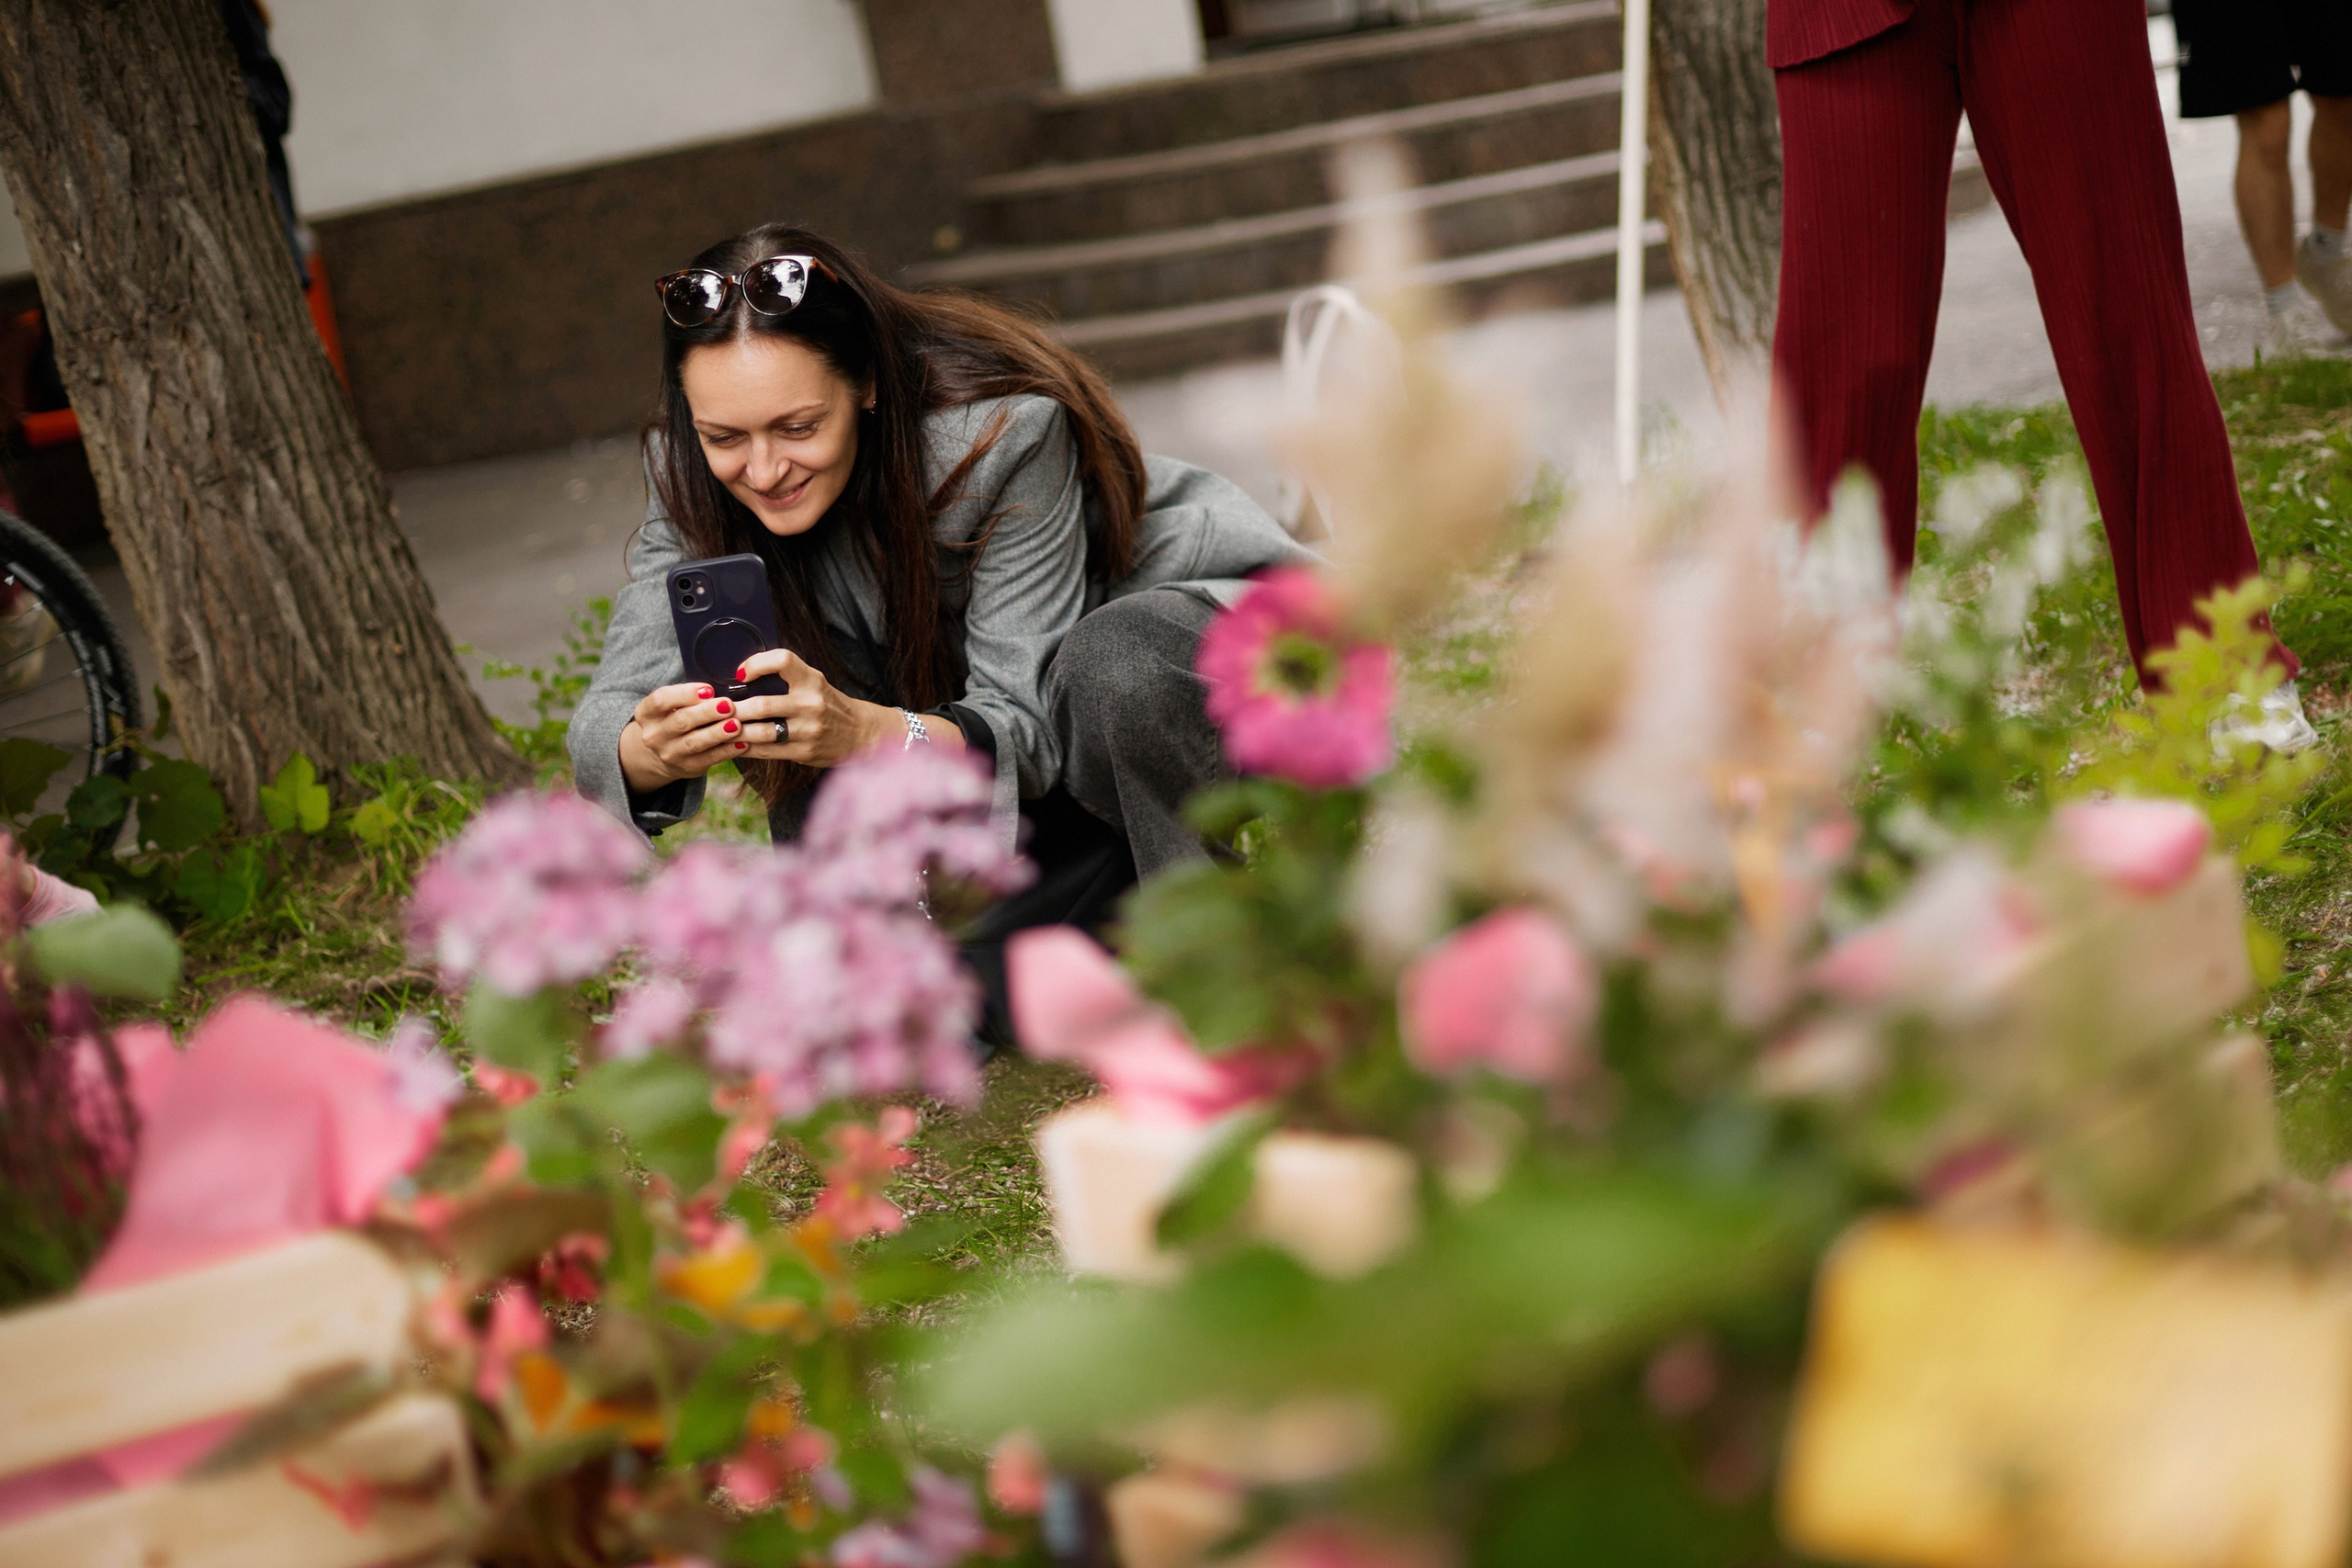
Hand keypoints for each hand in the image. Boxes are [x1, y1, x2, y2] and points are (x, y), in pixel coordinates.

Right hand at [619, 682, 747, 791]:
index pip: (661, 700)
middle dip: (706, 712)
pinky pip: (709, 759)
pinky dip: (727, 751)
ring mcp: (670, 754)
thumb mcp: (671, 705)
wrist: (662, 752)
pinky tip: (742, 743)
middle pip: (681, 721)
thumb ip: (689, 696)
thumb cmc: (673, 718)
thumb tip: (719, 688)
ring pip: (695, 743)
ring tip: (736, 724)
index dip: (685, 694)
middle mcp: (654, 735)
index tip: (709, 689)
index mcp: (647, 714)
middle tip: (728, 705)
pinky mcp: (687, 767)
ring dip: (717, 733)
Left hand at [725, 649, 901, 769]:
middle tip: (717, 709)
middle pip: (762, 705)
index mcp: (812, 680)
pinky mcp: (804, 752)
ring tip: (720, 727)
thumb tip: (742, 676)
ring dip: (735, 730)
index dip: (757, 664)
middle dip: (734, 709)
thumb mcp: (814, 683)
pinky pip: (767, 751)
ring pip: (760, 732)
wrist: (860, 733)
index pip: (783, 661)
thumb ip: (786, 678)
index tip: (740, 673)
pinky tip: (735, 743)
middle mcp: (811, 703)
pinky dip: (747, 747)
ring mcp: (808, 730)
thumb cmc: (829, 704)